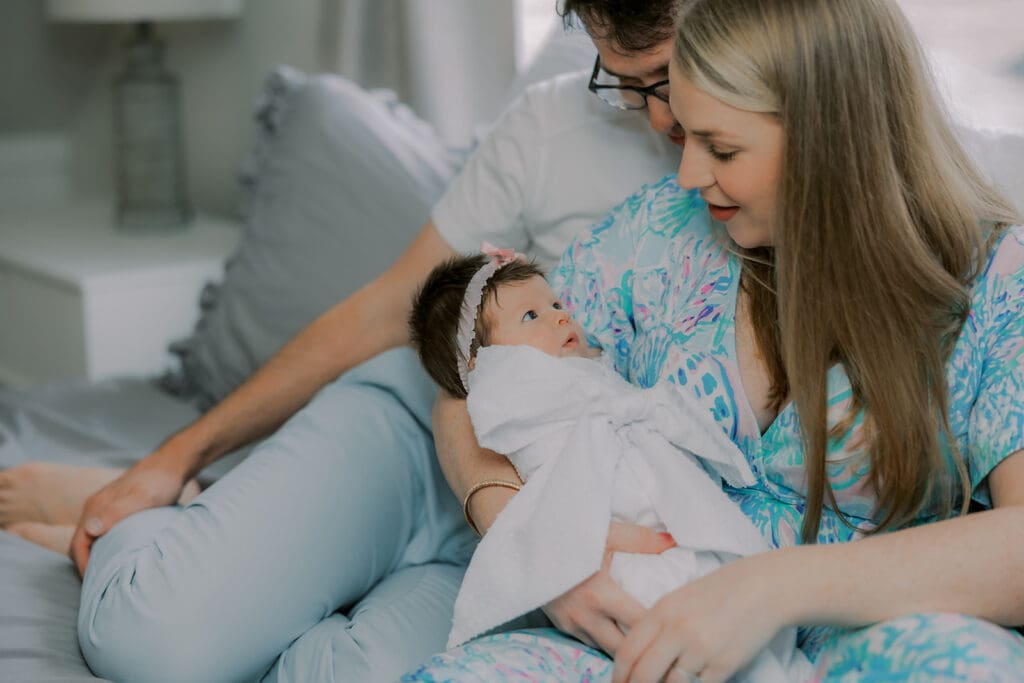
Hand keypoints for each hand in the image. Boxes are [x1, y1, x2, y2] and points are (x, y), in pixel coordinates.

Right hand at [70, 449, 190, 576]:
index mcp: (96, 507)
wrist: (173, 464)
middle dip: (88, 564)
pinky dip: (107, 547)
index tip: (95, 583)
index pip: (77, 544)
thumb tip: (90, 530)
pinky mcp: (118, 509)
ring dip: (98, 556)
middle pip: (82, 544)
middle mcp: (96, 507)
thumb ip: (116, 512)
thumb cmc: (160, 481)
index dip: (83, 565)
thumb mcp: (142, 498)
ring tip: (111, 574)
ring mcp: (106, 508)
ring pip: (93, 539)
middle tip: (103, 584)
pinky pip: (105, 533)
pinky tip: (122, 556)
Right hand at [542, 522, 675, 655]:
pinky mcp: (561, 625)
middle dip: (645, 647)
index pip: (640, 624)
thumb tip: (673, 541)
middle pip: (625, 648)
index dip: (661, 627)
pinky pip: (589, 642)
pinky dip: (606, 642)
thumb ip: (640, 539)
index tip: (677, 623)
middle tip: (665, 640)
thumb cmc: (566, 534)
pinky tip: (619, 635)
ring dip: (625, 648)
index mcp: (600, 595)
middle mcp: (585, 616)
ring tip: (646, 642)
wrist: (525, 542)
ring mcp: (571, 624)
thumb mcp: (604, 532)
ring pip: (606, 650)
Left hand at [612, 553, 790, 682]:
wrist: (764, 588)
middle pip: (643, 675)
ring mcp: (701, 649)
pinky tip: (697, 679)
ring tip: (670, 681)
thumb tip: (640, 656)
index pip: (628, 651)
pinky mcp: (724, 665)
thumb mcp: (681, 598)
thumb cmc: (721, 591)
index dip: (619, 674)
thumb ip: (659, 624)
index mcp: (663, 610)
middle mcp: (678, 630)